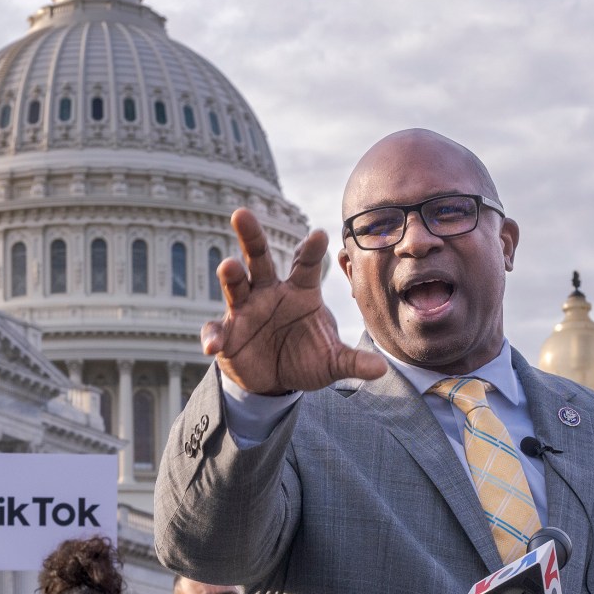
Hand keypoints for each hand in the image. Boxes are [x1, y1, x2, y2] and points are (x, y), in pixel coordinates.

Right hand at [202, 210, 386, 397]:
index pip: (305, 264)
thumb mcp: (332, 362)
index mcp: (300, 291)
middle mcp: (269, 292)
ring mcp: (246, 310)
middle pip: (259, 258)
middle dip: (251, 236)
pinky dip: (213, 336)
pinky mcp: (228, 333)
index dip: (311, 250)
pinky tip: (212, 345)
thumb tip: (381, 368)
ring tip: (228, 266)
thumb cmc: (307, 358)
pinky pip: (217, 330)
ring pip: (235, 284)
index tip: (318, 234)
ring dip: (230, 274)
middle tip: (242, 214)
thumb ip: (352, 362)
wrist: (277, 380)